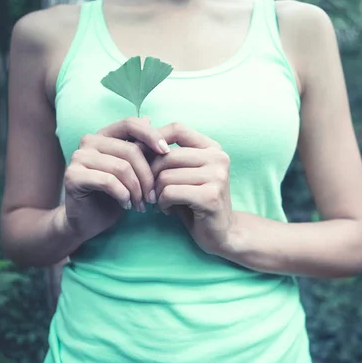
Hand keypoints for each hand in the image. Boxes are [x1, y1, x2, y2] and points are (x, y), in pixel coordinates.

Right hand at [63, 116, 169, 240]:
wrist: (89, 221)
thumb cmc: (115, 194)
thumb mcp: (133, 170)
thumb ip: (139, 147)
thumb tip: (149, 118)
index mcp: (104, 135)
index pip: (130, 123)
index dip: (151, 135)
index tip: (167, 153)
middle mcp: (89, 141)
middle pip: (131, 150)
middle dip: (147, 177)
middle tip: (152, 197)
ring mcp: (78, 157)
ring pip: (122, 167)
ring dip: (137, 190)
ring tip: (141, 204)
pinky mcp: (72, 175)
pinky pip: (108, 181)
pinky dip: (123, 195)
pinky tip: (126, 205)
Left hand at [150, 122, 236, 254]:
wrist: (221, 233)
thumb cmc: (196, 202)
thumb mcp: (184, 173)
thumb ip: (168, 155)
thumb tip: (140, 131)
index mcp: (213, 148)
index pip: (177, 129)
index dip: (154, 139)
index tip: (143, 159)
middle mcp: (218, 158)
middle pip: (166, 156)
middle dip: (151, 175)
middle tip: (151, 191)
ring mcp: (217, 176)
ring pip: (165, 176)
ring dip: (157, 193)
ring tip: (162, 202)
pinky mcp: (211, 196)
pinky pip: (170, 192)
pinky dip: (163, 203)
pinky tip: (168, 210)